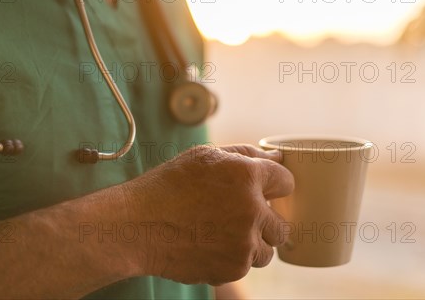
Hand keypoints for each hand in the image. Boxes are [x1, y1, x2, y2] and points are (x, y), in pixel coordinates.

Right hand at [124, 144, 294, 284]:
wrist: (137, 226)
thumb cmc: (167, 186)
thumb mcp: (203, 156)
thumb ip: (244, 155)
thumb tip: (276, 159)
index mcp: (246, 176)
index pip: (287, 182)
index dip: (274, 185)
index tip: (263, 190)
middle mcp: (252, 210)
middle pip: (282, 224)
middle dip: (265, 221)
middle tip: (237, 217)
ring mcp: (244, 244)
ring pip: (267, 250)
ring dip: (251, 244)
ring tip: (219, 233)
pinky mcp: (233, 269)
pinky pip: (246, 266)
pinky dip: (232, 259)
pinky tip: (207, 245)